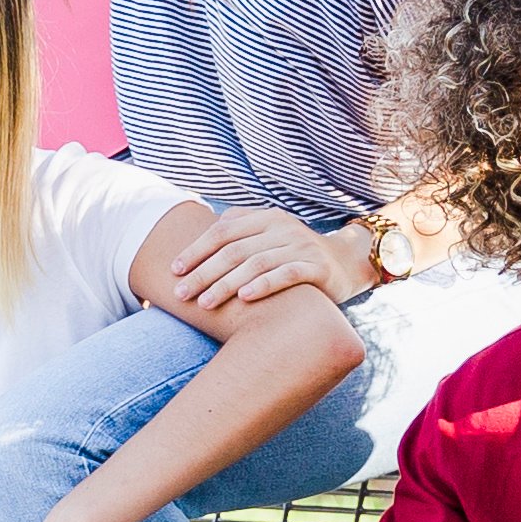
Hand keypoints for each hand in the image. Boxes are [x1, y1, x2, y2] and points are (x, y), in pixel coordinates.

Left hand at [173, 206, 376, 315]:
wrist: (346, 262)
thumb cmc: (294, 253)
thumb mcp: (268, 236)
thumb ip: (240, 230)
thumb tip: (202, 236)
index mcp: (265, 218)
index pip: (222, 232)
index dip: (196, 250)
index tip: (174, 271)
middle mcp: (282, 228)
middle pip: (234, 250)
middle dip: (204, 273)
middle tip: (181, 293)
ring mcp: (300, 246)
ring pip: (255, 264)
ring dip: (226, 284)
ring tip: (205, 303)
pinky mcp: (317, 267)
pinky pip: (286, 274)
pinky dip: (264, 285)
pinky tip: (244, 298)